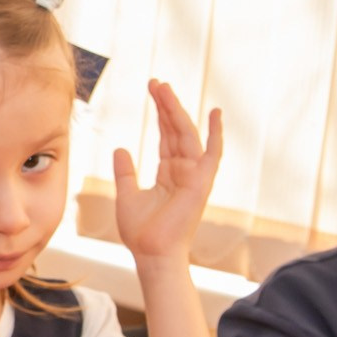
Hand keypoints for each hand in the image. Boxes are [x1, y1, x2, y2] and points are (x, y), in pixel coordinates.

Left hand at [112, 80, 221, 261]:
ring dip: (176, 111)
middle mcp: (184, 170)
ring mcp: (194, 175)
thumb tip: (120, 148)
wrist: (151, 254)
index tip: (152, 89)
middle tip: (155, 82)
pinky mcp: (200, 183)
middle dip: (166, 105)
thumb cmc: (141, 232)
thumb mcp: (127, 195)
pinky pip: (212, 154)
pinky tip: (215, 113)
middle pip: (176, 130)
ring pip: (187, 135)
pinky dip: (216, 134)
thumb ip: (125, 172)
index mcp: (168, 172)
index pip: (166, 135)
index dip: (160, 112)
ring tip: (164, 89)